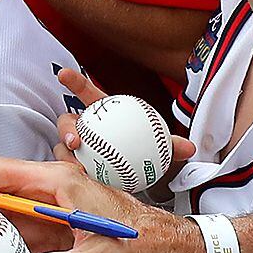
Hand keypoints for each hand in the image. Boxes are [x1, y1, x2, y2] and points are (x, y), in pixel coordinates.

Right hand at [53, 65, 194, 182]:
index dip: (74, 81)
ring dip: (66, 155)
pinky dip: (74, 172)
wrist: (133, 170)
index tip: (64, 74)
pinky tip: (84, 179)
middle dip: (67, 129)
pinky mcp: (74, 164)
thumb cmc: (138, 148)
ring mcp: (76, 147)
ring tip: (78, 165)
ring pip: (63, 147)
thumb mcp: (155, 143)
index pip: (85, 93)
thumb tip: (189, 147)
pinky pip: (70, 167)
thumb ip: (169, 144)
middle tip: (76, 141)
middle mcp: (83, 128)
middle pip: (67, 122)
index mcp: (101, 114)